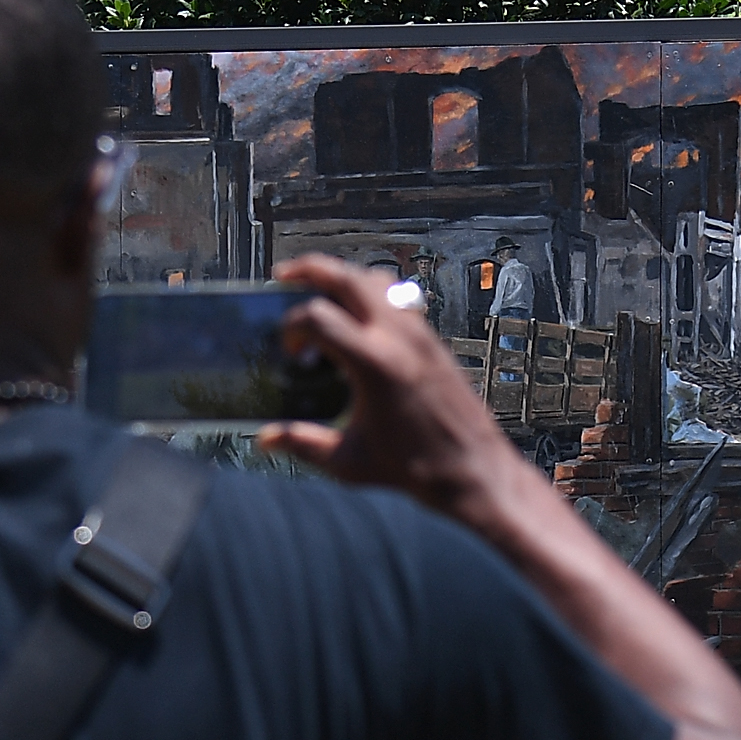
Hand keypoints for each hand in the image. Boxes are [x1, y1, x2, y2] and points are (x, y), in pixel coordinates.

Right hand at [255, 254, 525, 525]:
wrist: (473, 470)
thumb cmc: (418, 469)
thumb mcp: (349, 462)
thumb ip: (303, 444)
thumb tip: (266, 439)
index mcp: (374, 364)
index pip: (317, 317)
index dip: (291, 327)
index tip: (289, 349)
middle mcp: (399, 339)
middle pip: (346, 277)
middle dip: (309, 269)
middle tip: (283, 275)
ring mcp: (420, 335)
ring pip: (375, 280)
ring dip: (342, 277)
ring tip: (319, 290)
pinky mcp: (432, 341)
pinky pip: (397, 298)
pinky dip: (369, 294)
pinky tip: (355, 318)